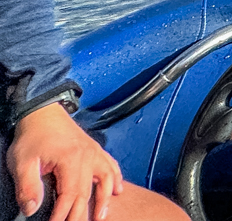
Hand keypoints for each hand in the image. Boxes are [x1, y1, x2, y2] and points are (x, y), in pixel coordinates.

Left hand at [7, 104, 122, 220]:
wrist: (43, 112)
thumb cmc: (32, 137)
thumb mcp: (22, 162)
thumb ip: (28, 186)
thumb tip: (32, 209)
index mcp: (70, 159)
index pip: (70, 194)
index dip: (63, 214)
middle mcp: (88, 156)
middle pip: (88, 191)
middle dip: (83, 214)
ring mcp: (94, 152)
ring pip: (106, 179)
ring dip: (105, 199)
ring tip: (102, 216)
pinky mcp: (95, 149)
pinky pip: (111, 165)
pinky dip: (116, 178)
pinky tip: (118, 190)